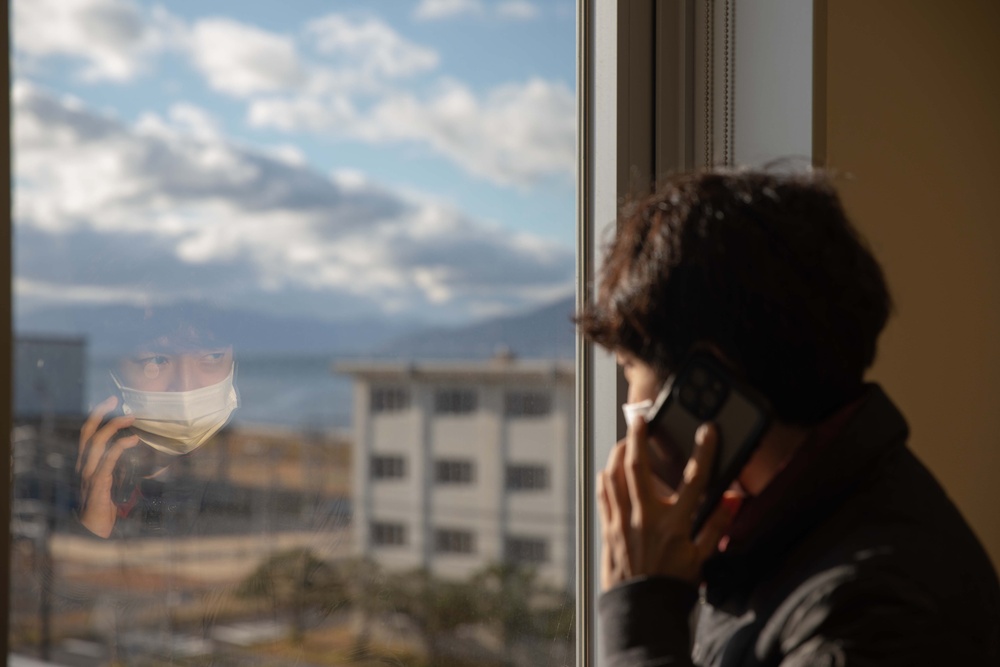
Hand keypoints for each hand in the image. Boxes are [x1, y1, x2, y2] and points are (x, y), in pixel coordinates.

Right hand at [76, 396, 139, 537]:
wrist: (94, 531)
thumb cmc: (108, 507)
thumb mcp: (119, 483)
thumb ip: (129, 469)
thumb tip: (159, 461)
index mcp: (87, 464)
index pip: (87, 434)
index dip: (97, 415)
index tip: (111, 401)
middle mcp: (84, 466)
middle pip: (88, 433)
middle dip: (102, 414)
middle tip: (118, 402)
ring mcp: (89, 474)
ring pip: (96, 442)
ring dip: (113, 427)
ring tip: (131, 418)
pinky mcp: (97, 484)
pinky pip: (107, 460)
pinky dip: (119, 447)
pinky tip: (133, 440)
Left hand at [597, 419, 734, 589]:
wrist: (643, 609)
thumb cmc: (673, 584)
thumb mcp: (703, 558)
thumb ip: (717, 526)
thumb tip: (734, 499)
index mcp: (675, 525)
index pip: (694, 481)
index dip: (704, 453)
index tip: (708, 431)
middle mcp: (646, 519)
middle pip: (638, 468)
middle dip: (639, 438)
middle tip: (640, 418)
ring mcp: (622, 523)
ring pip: (613, 477)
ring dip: (618, 454)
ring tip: (625, 440)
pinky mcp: (608, 530)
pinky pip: (603, 496)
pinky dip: (605, 478)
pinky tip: (609, 470)